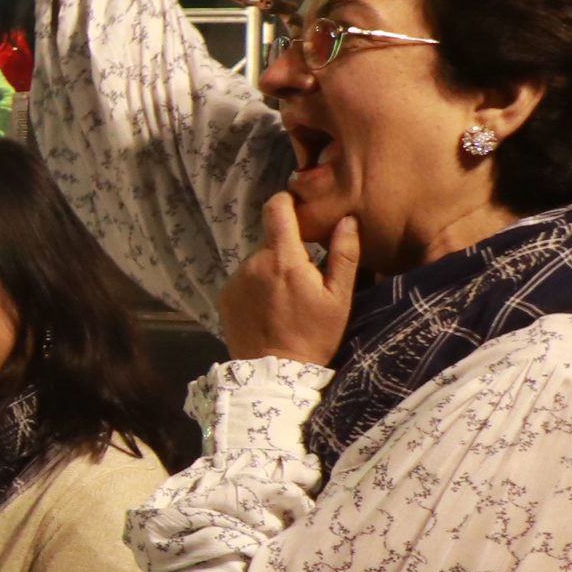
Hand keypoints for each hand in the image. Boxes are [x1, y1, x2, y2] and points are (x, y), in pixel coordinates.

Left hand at [219, 189, 361, 367]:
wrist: (274, 371)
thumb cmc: (314, 334)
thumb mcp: (339, 297)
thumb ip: (344, 255)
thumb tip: (347, 220)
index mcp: (283, 258)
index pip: (276, 209)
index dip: (286, 200)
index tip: (297, 204)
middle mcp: (253, 262)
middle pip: (270, 239)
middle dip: (287, 248)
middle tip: (304, 273)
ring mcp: (235, 279)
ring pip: (257, 260)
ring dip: (271, 268)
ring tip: (287, 296)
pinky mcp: (224, 296)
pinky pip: (244, 279)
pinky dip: (256, 285)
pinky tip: (269, 306)